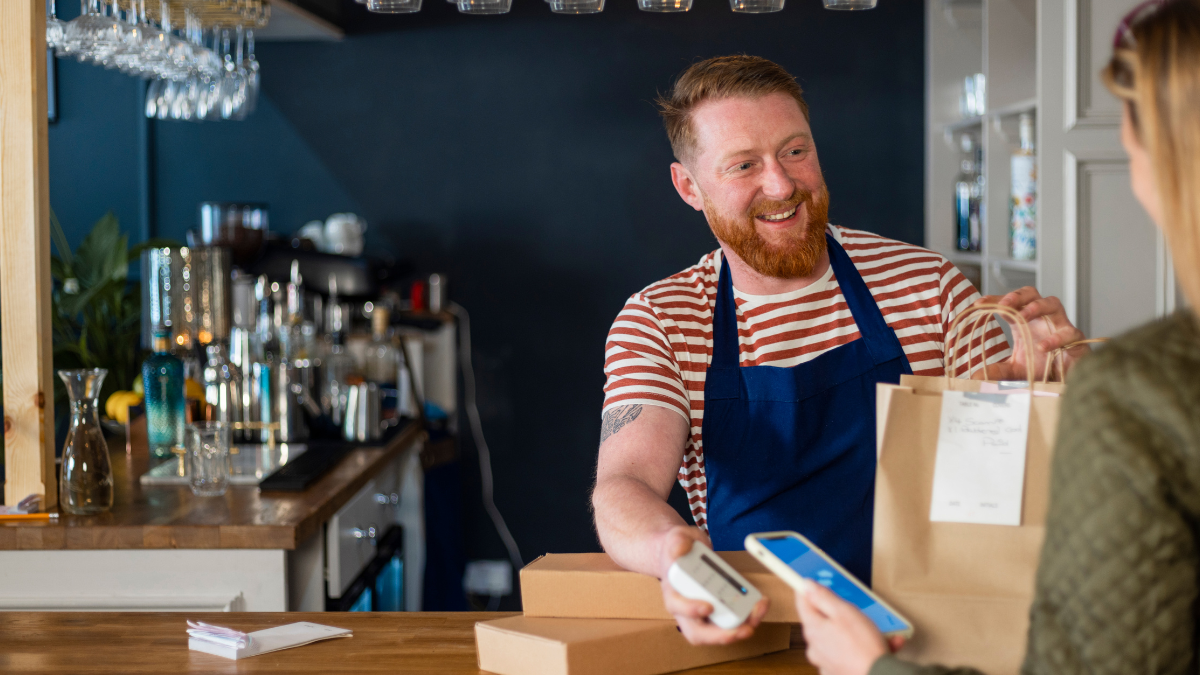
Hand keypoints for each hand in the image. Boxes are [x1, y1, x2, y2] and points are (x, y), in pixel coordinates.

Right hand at [657, 526, 769, 644]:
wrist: (685, 552)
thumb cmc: (680, 549)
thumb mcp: (677, 538)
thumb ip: (678, 542)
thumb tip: (678, 550)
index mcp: (673, 591)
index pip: (677, 607)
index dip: (691, 610)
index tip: (708, 606)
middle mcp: (685, 609)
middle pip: (698, 633)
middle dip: (721, 635)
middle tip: (743, 629)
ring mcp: (703, 612)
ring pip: (718, 631)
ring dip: (740, 627)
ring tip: (758, 612)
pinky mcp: (718, 610)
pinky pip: (731, 620)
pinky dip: (747, 615)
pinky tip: (760, 604)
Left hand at [796, 579, 903, 674]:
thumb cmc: (863, 648)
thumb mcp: (844, 612)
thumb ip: (824, 598)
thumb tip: (807, 586)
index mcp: (813, 630)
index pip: (802, 604)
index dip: (807, 590)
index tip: (811, 583)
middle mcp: (815, 647)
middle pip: (821, 621)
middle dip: (839, 614)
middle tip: (856, 611)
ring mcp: (826, 661)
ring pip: (838, 638)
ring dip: (857, 633)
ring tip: (877, 632)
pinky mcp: (839, 671)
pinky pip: (849, 654)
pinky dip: (863, 649)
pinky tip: (882, 646)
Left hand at [974, 288, 1086, 380]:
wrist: (1067, 381)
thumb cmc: (1042, 367)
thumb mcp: (1015, 370)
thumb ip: (998, 371)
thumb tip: (975, 377)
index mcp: (1025, 320)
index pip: (1010, 303)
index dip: (995, 300)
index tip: (978, 304)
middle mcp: (1042, 318)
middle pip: (1032, 294)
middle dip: (1017, 296)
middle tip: (1003, 304)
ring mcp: (1060, 325)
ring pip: (1053, 303)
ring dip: (1037, 306)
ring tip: (1023, 315)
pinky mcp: (1076, 340)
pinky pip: (1070, 332)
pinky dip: (1057, 338)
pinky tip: (1043, 346)